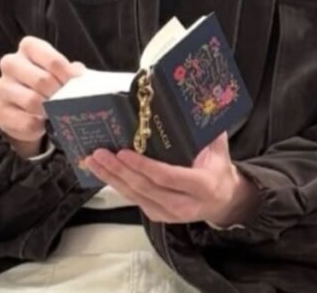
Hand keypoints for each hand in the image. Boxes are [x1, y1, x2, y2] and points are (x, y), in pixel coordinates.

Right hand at [0, 37, 83, 157]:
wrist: (23, 106)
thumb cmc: (46, 83)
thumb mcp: (59, 72)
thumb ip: (70, 72)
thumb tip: (79, 75)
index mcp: (28, 47)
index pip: (53, 60)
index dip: (68, 76)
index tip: (77, 87)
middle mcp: (10, 63)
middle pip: (42, 80)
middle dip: (59, 95)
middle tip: (68, 103)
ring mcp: (2, 87)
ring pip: (31, 101)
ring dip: (49, 110)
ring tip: (57, 113)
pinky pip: (25, 121)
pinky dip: (39, 126)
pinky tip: (43, 123)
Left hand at [84, 133, 258, 225]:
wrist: (222, 200)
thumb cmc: (217, 168)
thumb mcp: (218, 148)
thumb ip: (206, 128)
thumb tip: (193, 101)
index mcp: (202, 186)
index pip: (168, 177)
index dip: (144, 166)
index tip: (124, 152)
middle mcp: (185, 204)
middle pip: (146, 188)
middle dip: (119, 171)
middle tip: (100, 153)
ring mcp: (170, 213)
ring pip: (135, 196)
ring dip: (111, 178)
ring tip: (93, 161)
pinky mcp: (158, 215)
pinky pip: (134, 199)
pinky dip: (116, 185)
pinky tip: (102, 172)